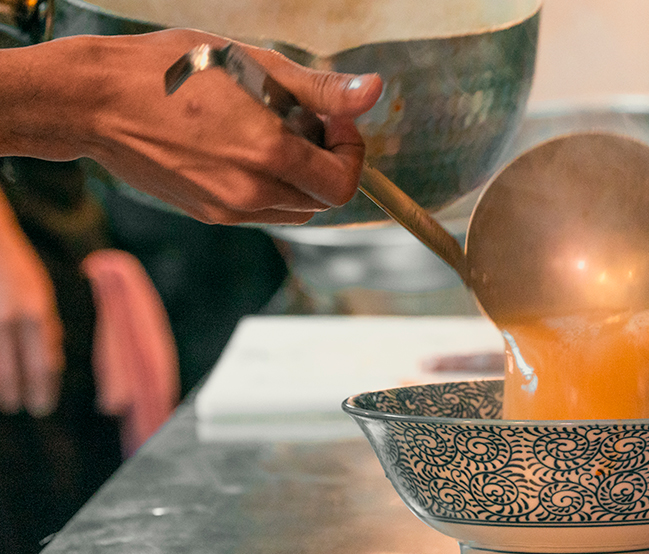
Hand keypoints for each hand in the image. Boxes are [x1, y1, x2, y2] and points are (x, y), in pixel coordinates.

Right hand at [0, 29, 383, 224]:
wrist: (96, 100)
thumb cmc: (172, 70)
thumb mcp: (255, 64)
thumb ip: (320, 89)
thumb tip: (373, 92)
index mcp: (269, 155)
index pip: (342, 184)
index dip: (351, 153)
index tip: (336, 123)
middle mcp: (250, 192)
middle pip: (322, 200)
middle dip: (327, 163)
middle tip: (304, 121)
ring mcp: (227, 210)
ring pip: (293, 209)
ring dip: (299, 177)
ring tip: (269, 130)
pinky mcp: (207, 214)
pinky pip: (260, 210)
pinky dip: (269, 184)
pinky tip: (242, 146)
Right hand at [0, 197, 62, 416]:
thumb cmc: (17, 269)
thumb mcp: (42, 294)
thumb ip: (47, 328)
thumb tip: (52, 364)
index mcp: (34, 314)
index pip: (42, 364)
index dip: (42, 389)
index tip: (42, 407)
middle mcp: (6, 321)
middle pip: (11, 372)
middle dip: (15, 395)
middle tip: (18, 408)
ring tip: (3, 402)